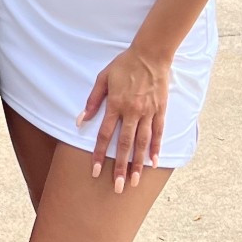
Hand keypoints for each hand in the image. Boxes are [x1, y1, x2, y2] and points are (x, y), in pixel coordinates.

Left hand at [78, 43, 169, 191]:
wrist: (150, 54)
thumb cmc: (124, 65)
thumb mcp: (103, 78)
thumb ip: (92, 100)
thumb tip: (81, 120)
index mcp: (115, 105)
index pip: (105, 135)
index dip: (100, 155)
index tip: (95, 172)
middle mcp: (132, 112)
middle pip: (125, 145)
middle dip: (121, 168)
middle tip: (118, 188)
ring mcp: (148, 112)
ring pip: (143, 143)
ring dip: (139, 164)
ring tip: (135, 182)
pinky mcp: (160, 110)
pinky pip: (158, 133)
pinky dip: (156, 149)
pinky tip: (153, 163)